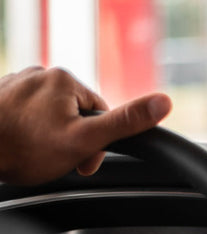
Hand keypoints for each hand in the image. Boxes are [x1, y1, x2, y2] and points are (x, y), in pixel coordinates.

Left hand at [0, 66, 171, 184]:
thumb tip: (164, 102)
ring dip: (46, 136)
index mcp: (65, 79)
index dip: (96, 142)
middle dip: (69, 139)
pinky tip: (17, 146)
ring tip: (33, 153)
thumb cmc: (25, 149)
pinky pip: (23, 115)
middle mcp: (38, 73)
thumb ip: (126, 122)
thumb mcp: (85, 139)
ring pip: (47, 115)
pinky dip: (24, 131)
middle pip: (72, 113)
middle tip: (55, 160)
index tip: (81, 160)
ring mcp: (14, 83)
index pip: (99, 113)